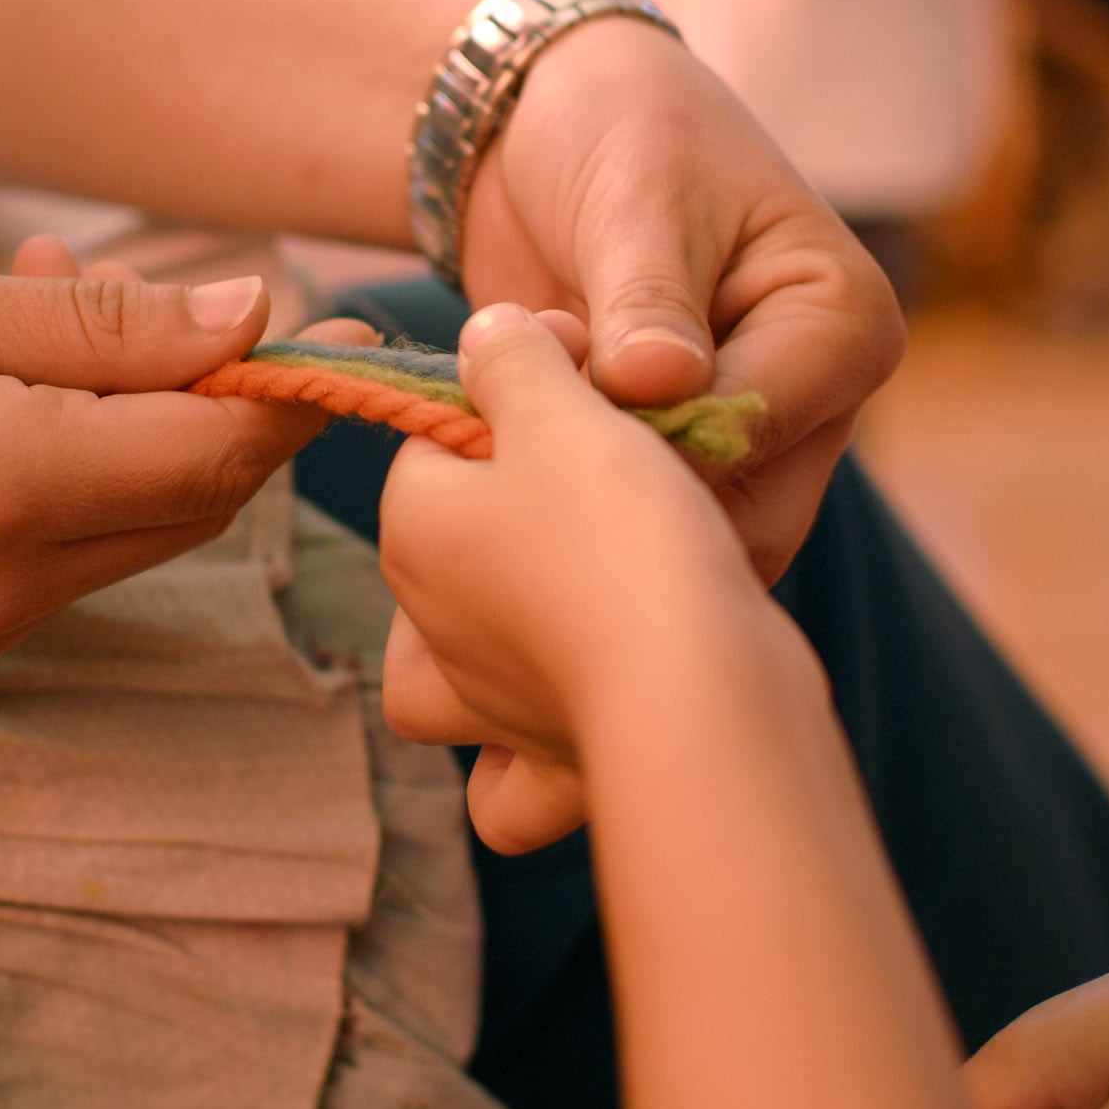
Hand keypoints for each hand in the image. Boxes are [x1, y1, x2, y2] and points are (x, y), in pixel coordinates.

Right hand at [0, 244, 334, 681]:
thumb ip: (99, 326)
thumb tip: (249, 318)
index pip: (212, 451)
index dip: (293, 393)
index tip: (351, 336)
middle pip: (189, 505)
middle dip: (225, 411)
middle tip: (215, 314)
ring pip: (131, 539)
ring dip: (144, 442)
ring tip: (64, 324)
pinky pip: (60, 567)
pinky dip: (76, 486)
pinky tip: (18, 404)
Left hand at [380, 301, 804, 847]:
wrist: (693, 687)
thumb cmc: (616, 535)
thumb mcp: (566, 410)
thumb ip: (518, 360)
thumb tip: (489, 330)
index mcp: (415, 524)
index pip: (437, 439)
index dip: (513, 402)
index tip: (589, 389)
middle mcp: (432, 623)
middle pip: (449, 546)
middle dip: (507, 512)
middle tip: (607, 478)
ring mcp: (490, 702)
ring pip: (450, 678)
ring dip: (490, 642)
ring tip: (574, 597)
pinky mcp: (555, 758)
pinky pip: (512, 778)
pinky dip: (526, 762)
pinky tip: (578, 713)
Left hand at [462, 17, 904, 582]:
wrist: (556, 121)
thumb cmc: (620, 126)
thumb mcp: (638, 199)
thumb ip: (646, 299)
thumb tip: (660, 387)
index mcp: (843, 325)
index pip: (756, 428)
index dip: (647, 437)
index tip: (554, 404)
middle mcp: (811, 398)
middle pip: (734, 508)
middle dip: (617, 481)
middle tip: (514, 429)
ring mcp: (748, 436)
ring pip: (677, 528)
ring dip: (582, 493)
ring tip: (502, 426)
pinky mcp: (675, 454)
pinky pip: (629, 517)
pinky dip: (561, 500)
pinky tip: (497, 458)